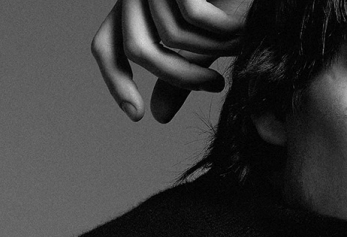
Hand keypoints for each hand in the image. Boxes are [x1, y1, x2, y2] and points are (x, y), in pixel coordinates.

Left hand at [91, 0, 251, 122]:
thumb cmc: (232, 2)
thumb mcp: (199, 41)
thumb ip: (178, 73)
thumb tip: (157, 115)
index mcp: (134, 9)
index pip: (106, 47)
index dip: (116, 82)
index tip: (137, 115)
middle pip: (136, 48)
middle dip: (177, 77)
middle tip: (214, 87)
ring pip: (170, 36)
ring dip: (212, 49)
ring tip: (238, 43)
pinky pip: (193, 16)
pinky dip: (223, 27)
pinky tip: (241, 25)